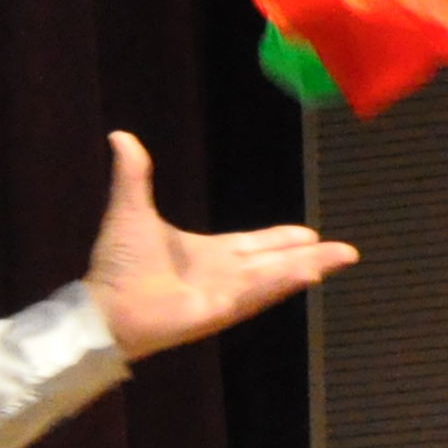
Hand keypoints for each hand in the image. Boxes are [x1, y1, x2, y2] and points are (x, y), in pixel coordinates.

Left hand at [85, 132, 360, 357]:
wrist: (101, 307)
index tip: (309, 233)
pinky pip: (256, 295)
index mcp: (207, 255)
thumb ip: (133, 175)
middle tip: (346, 251)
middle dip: (311, 256)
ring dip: (307, 267)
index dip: (281, 240)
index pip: (253, 245)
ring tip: (341, 256)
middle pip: (275, 263)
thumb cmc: (115, 266)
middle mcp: (221, 276)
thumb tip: (120, 136)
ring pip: (274, 277)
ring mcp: (223, 296)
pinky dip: (281, 282)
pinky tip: (309, 271)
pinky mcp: (218, 312)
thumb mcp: (129, 210)